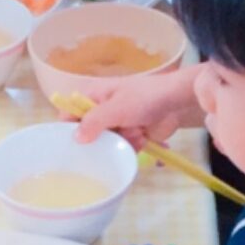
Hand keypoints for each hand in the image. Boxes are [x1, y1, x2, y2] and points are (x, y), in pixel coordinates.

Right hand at [74, 62, 201, 149]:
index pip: (71, 112)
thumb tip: (75, 138)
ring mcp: (118, 123)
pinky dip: (132, 146)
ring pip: (107, 143)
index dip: (67, 128)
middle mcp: (104, 110)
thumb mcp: (115, 108)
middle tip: (109, 141)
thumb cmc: (144, 98)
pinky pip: (123, 148)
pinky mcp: (133, 134)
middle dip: (100, 140)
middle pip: (88, 133)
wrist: (177, 101)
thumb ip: (93, 122)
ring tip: (136, 133)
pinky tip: (143, 138)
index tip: (68, 144)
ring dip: (120, 142)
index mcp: (95, 97)